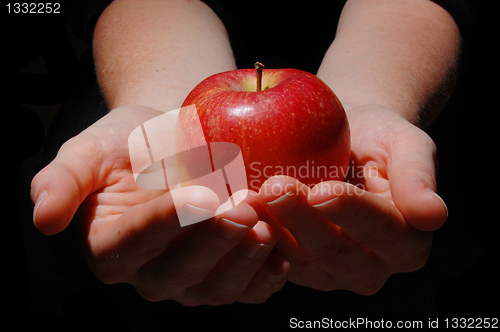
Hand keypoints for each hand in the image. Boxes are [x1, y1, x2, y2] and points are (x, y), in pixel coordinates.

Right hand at [31, 105, 288, 304]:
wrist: (174, 144)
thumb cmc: (130, 144)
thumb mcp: (89, 151)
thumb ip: (62, 181)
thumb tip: (43, 218)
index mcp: (111, 246)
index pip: (133, 242)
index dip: (165, 222)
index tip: (197, 196)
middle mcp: (149, 272)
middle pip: (179, 271)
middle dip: (213, 241)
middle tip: (244, 208)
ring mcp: (190, 279)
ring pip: (215, 288)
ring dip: (243, 262)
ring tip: (267, 228)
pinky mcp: (224, 274)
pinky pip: (245, 289)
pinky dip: (265, 277)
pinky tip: (283, 256)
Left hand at [251, 104, 447, 293]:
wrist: (343, 141)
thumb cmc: (378, 138)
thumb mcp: (407, 144)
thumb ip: (419, 177)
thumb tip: (433, 215)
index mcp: (406, 242)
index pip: (381, 229)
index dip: (352, 212)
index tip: (324, 189)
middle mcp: (370, 266)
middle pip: (335, 249)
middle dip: (303, 220)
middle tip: (273, 187)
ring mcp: (329, 272)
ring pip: (299, 257)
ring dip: (271, 229)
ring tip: (246, 198)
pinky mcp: (296, 267)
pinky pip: (274, 256)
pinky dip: (254, 234)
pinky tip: (235, 209)